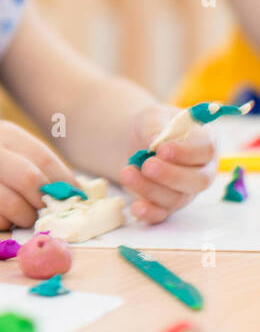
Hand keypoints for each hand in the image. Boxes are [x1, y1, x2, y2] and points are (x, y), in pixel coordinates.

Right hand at [0, 121, 76, 230]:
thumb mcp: (7, 143)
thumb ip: (38, 161)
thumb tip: (77, 192)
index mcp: (1, 135)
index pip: (43, 159)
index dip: (64, 182)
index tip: (75, 197)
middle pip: (28, 182)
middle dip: (45, 201)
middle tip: (46, 207)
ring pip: (13, 208)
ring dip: (27, 216)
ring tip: (25, 212)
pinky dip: (6, 224)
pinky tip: (2, 214)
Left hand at [119, 105, 215, 222]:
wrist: (136, 143)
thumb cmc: (152, 127)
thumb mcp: (152, 117)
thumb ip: (155, 127)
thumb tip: (155, 143)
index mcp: (204, 144)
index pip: (205, 151)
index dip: (186, 152)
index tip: (162, 149)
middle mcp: (201, 171)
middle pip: (197, 181)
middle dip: (171, 175)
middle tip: (147, 165)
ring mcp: (185, 191)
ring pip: (176, 198)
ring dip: (150, 189)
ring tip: (126, 173)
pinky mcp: (166, 205)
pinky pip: (162, 214)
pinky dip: (149, 213)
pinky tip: (135, 207)